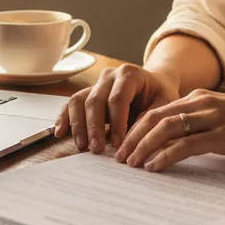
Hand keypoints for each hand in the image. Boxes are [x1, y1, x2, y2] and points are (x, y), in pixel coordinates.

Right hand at [54, 64, 179, 153]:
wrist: (154, 84)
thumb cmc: (160, 95)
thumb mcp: (164, 105)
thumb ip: (150, 119)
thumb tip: (132, 140)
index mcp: (129, 74)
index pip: (118, 98)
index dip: (116, 122)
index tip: (118, 144)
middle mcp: (109, 76)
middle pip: (95, 100)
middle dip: (94, 127)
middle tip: (96, 149)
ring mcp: (95, 83)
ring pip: (79, 101)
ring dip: (78, 125)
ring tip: (82, 146)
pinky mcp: (88, 93)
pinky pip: (71, 104)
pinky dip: (64, 118)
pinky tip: (59, 132)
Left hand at [114, 89, 224, 171]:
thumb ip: (203, 126)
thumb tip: (180, 144)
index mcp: (200, 98)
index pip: (158, 111)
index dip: (136, 127)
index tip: (123, 145)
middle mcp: (202, 103)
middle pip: (154, 117)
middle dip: (132, 137)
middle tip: (118, 157)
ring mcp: (213, 117)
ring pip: (165, 128)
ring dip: (142, 146)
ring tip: (131, 164)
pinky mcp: (224, 135)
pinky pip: (186, 145)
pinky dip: (165, 155)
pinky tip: (154, 167)